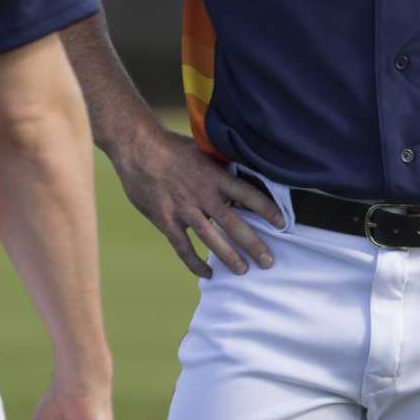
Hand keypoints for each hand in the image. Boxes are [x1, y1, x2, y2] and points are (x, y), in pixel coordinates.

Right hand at [109, 120, 284, 276]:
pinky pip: (183, 247)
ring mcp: (184, 209)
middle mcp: (203, 195)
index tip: (282, 224)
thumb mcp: (202, 150)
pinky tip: (207, 273)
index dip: (267, 210)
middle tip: (268, 261)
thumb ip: (220, 165)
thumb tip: (241, 171)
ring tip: (243, 270)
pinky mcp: (165, 220)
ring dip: (229, 256)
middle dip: (253, 244)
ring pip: (211, 239)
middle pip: (233, 223)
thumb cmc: (170, 146)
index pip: (248, 194)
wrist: (137, 148)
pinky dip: (195, 263)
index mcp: (215, 176)